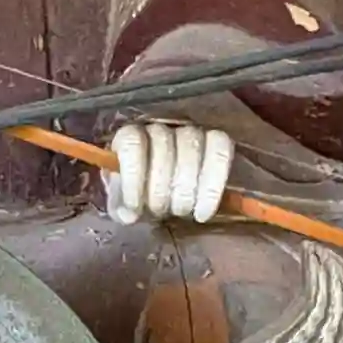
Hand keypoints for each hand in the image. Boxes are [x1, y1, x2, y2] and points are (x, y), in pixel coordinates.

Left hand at [103, 122, 233, 225]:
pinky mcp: (216, 141)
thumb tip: (129, 214)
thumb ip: (121, 206)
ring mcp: (189, 131)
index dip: (133, 175)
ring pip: (192, 147)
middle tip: (161, 212)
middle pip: (163, 146)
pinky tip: (204, 212)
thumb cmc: (143, 199)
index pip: (132, 143)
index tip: (134, 207)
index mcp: (129, 137)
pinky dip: (213, 184)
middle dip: (160, 188)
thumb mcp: (124, 205)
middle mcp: (159, 128)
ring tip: (181, 212)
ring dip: (186, 189)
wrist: (167, 201)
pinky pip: (220, 149)